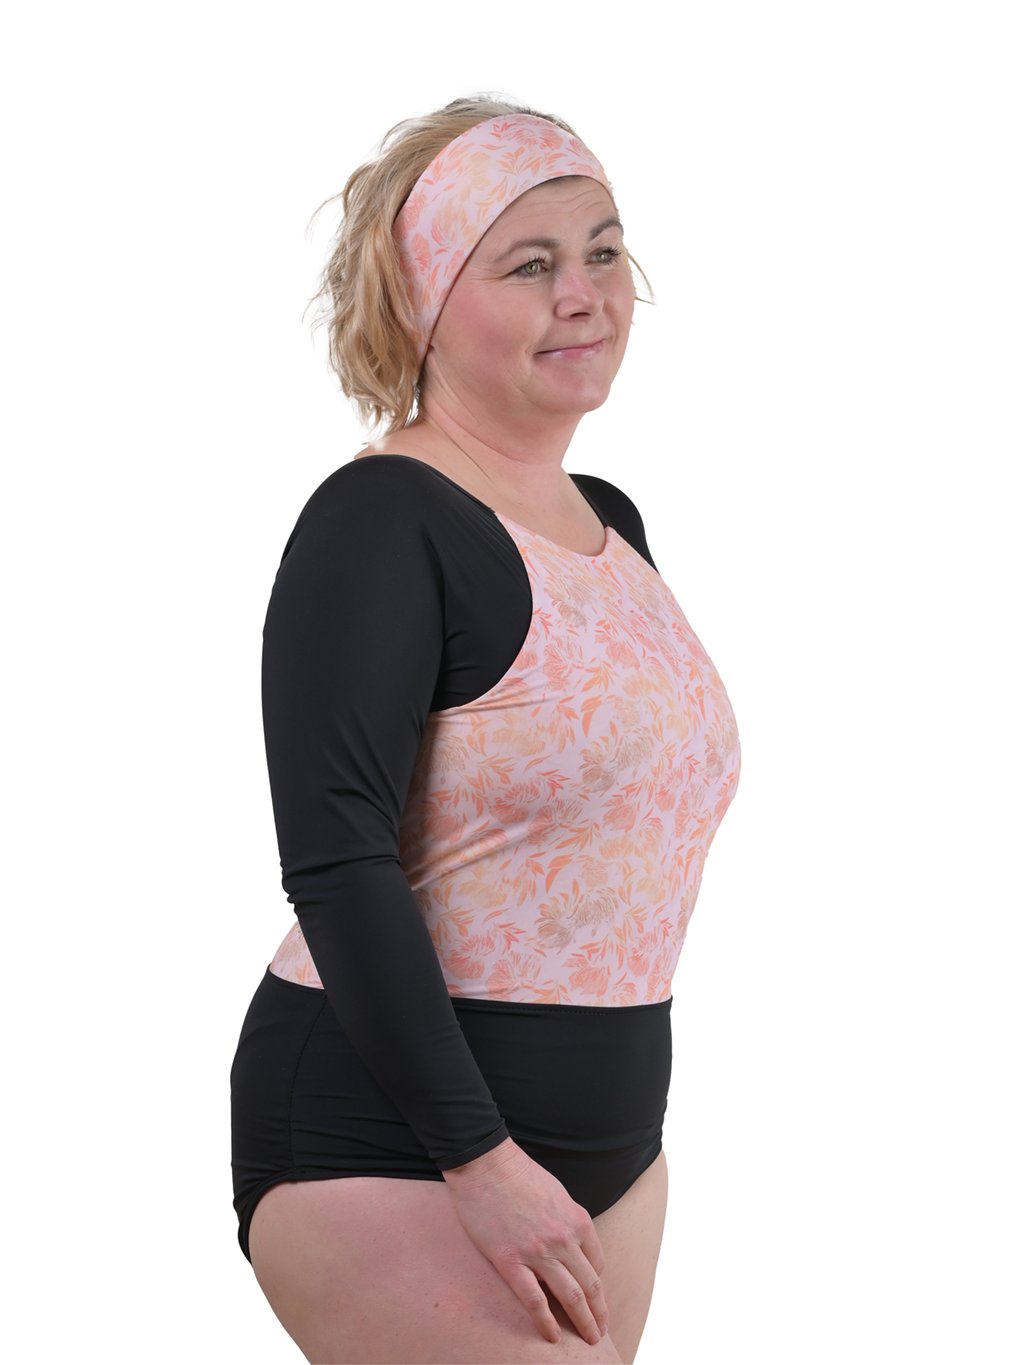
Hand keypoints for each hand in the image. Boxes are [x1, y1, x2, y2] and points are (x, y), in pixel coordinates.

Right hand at [443, 1138, 608, 1345]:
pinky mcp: (510, 1261)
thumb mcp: (557, 1193)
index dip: (598, 1287)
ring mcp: (538, 1252)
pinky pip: (534, 1300)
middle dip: (599, 1313)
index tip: (596, 1301)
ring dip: (583, 1322)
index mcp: (577, 1221)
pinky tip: (551, 1336)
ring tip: (588, 1340)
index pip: (596, 1264)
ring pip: (570, 1297)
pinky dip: (546, 1322)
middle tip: (600, 1332)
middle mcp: (564, 1239)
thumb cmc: (519, 1174)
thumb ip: (568, 1220)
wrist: (485, 1164)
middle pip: (590, 1286)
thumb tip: (573, 1244)